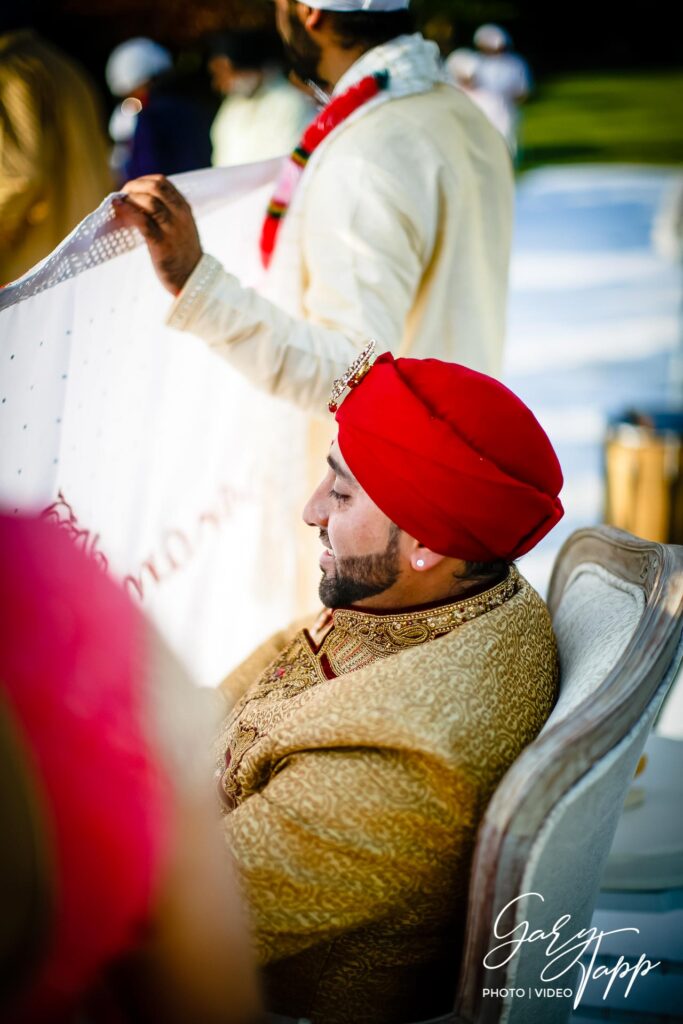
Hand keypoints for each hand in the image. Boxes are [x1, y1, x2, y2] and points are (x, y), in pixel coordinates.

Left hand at [112, 175, 201, 295]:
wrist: (192, 278)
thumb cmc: (182, 253)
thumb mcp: (180, 226)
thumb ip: (167, 212)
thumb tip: (137, 201)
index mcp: (184, 208)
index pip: (163, 182)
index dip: (143, 181)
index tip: (131, 188)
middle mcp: (180, 215)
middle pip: (155, 187)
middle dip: (134, 186)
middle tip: (122, 194)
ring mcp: (172, 229)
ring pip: (149, 201)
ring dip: (130, 198)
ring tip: (118, 202)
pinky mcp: (162, 243)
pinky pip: (143, 221)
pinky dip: (128, 211)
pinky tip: (118, 208)